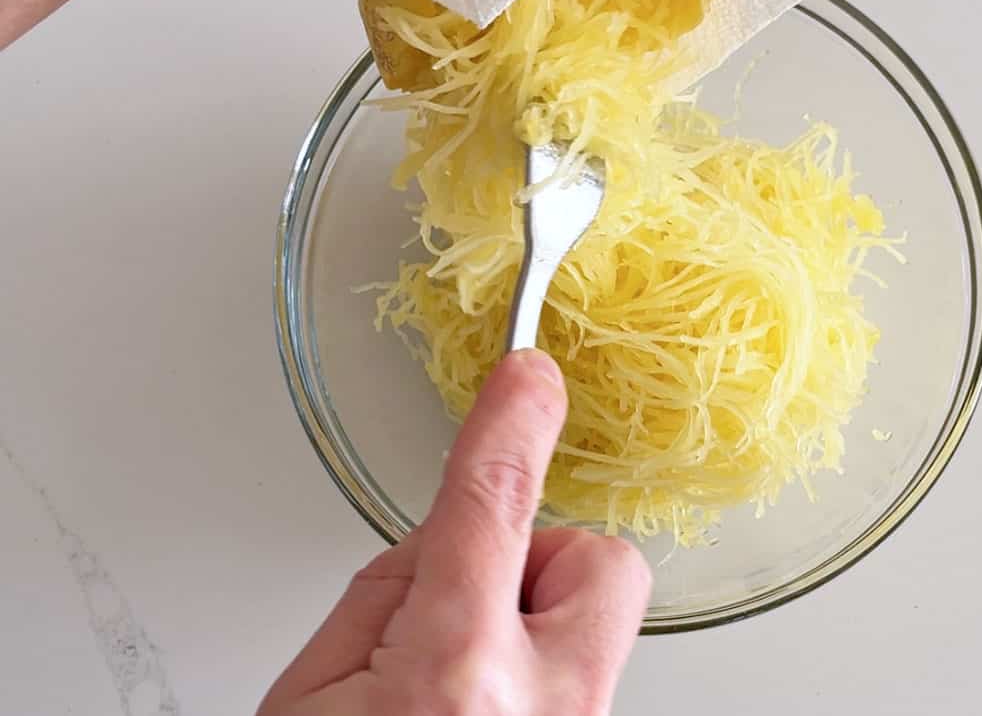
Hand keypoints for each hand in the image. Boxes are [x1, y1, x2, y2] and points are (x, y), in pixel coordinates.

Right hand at [258, 350, 652, 715]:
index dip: (509, 424)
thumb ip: (379, 599)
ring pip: (595, 619)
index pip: (491, 508)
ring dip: (533, 619)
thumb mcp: (304, 700)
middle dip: (541, 557)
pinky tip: (472, 705)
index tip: (530, 375)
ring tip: (458, 678)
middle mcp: (539, 711)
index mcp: (451, 679)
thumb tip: (435, 546)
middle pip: (601, 562)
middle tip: (471, 599)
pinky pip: (579, 670)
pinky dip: (531, 666)